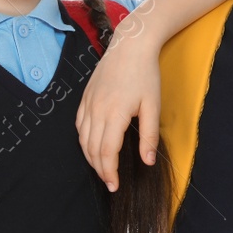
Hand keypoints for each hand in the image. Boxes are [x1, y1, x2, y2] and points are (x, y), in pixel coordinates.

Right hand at [75, 32, 162, 191]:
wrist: (130, 46)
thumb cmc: (145, 75)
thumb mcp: (153, 106)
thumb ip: (149, 136)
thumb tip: (147, 161)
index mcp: (114, 114)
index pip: (107, 152)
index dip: (109, 172)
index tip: (115, 186)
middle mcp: (96, 111)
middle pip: (92, 150)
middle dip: (100, 170)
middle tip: (110, 183)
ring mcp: (88, 104)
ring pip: (83, 139)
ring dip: (90, 157)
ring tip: (102, 169)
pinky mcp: (85, 98)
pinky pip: (79, 126)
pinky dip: (84, 141)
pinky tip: (92, 146)